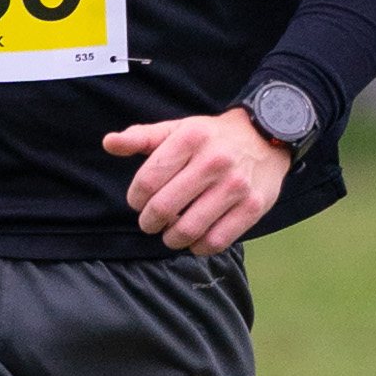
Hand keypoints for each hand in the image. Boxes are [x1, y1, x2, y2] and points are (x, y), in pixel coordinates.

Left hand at [104, 106, 290, 254]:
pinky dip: (199, 247)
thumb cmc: (212, 137)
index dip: (135, 198)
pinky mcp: (253, 207)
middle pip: (165, 207)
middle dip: (149, 222)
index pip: (147, 180)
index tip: (138, 202)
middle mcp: (215, 161)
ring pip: (189, 229)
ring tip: (170, 233)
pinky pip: (216, 241)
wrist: (266, 136)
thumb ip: (142, 137)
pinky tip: (195, 238)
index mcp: (191, 138)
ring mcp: (236, 186)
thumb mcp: (178, 129)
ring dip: (172, 238)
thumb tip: (108, 143)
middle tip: (150, 222)